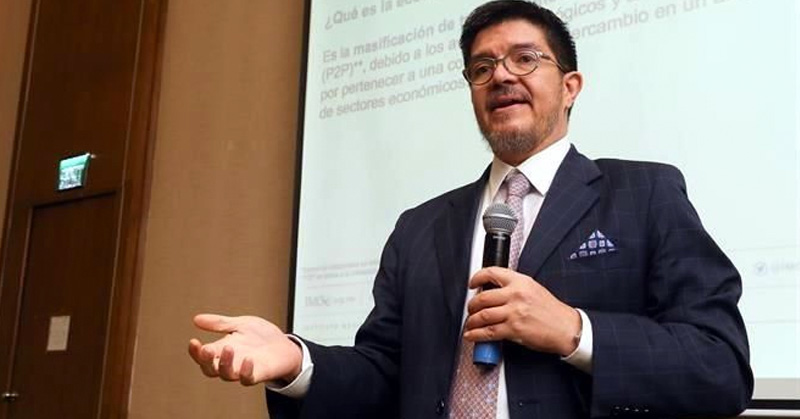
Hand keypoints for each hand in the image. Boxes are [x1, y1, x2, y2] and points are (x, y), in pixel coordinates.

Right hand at [188, 314, 302, 385]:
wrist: (285, 344)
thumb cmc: (261, 336)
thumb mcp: (240, 324)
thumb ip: (220, 323)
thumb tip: (196, 319)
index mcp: (223, 350)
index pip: (203, 355)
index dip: (195, 352)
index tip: (194, 341)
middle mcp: (231, 362)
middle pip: (210, 369)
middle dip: (206, 361)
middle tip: (207, 349)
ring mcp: (243, 369)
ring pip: (227, 375)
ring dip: (225, 363)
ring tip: (228, 347)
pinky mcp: (258, 374)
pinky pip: (248, 379)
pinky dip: (246, 371)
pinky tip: (248, 359)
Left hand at [463, 267, 580, 356]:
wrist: (566, 328)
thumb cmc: (552, 311)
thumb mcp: (533, 289)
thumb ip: (514, 287)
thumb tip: (493, 291)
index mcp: (520, 281)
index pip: (492, 273)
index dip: (477, 278)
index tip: (472, 284)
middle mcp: (516, 294)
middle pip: (482, 297)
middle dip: (471, 306)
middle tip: (470, 310)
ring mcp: (514, 312)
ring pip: (482, 315)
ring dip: (471, 321)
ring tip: (470, 324)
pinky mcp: (514, 329)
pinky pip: (488, 332)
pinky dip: (476, 335)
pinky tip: (472, 335)